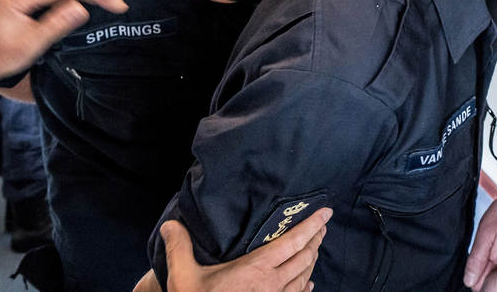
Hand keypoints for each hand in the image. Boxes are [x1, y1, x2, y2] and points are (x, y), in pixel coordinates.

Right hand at [160, 208, 330, 291]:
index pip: (293, 242)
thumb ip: (180, 248)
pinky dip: (306, 286)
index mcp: (256, 269)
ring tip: (315, 246)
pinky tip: (308, 283)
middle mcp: (272, 285)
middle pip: (305, 257)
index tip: (326, 212)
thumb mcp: (183, 277)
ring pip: (304, 276)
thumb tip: (170, 223)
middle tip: (321, 225)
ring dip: (312, 260)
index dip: (312, 225)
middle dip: (316, 239)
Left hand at [464, 190, 496, 288]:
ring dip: (491, 266)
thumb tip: (469, 280)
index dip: (473, 278)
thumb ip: (476, 260)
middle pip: (490, 282)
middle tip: (480, 254)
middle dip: (481, 274)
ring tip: (489, 248)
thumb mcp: (484, 235)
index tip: (472, 265)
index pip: (481, 287)